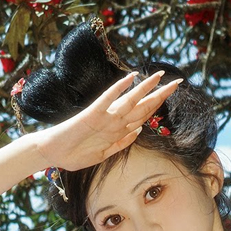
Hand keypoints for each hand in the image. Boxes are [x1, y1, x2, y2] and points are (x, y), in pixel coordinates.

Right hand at [32, 70, 182, 170]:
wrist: (53, 153)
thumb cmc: (75, 154)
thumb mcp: (104, 154)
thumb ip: (121, 143)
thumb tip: (138, 132)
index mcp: (118, 129)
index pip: (143, 115)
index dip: (158, 104)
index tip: (171, 94)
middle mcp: (114, 120)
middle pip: (142, 106)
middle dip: (160, 95)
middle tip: (178, 82)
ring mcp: (104, 117)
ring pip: (130, 101)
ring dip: (145, 88)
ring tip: (160, 76)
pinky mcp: (91, 115)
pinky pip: (107, 100)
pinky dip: (118, 89)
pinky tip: (129, 78)